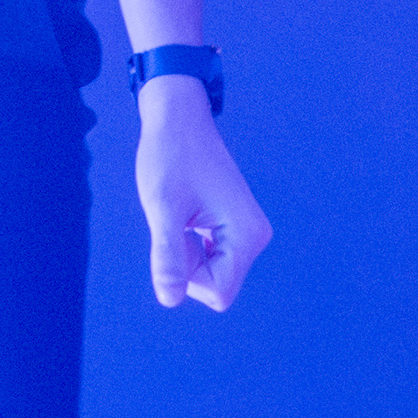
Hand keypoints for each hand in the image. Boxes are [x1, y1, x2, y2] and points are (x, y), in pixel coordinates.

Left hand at [136, 76, 268, 310]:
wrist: (178, 117)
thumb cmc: (170, 156)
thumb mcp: (162, 206)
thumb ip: (168, 255)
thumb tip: (170, 300)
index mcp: (248, 235)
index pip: (217, 292)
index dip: (186, 275)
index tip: (175, 233)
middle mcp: (255, 237)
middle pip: (215, 285)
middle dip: (186, 263)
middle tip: (175, 219)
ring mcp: (245, 232)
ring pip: (209, 273)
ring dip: (185, 252)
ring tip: (180, 212)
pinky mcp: (233, 227)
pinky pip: (208, 258)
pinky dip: (187, 244)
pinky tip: (183, 212)